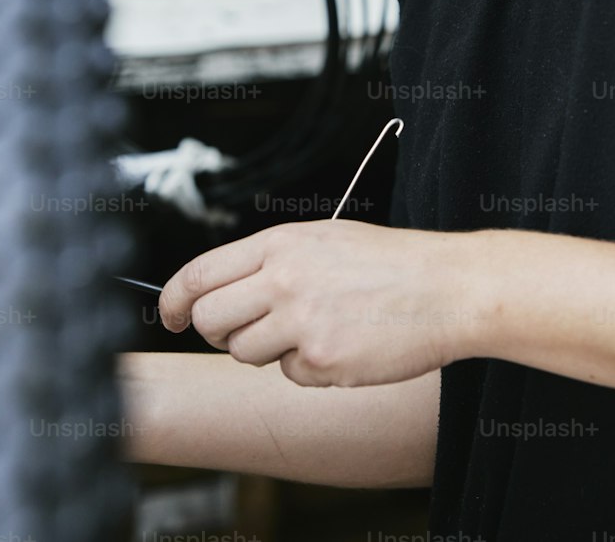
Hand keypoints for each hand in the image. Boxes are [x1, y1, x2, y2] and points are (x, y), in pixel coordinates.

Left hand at [158, 218, 477, 386]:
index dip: (173, 300)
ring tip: (309, 330)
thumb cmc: (388, 262)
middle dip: (215, 332)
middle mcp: (283, 279)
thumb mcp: (323, 239)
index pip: (201, 273)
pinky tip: (341, 346)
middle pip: (211, 319)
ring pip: (244, 352)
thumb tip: (226, 288)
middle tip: (239, 332)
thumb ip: (273, 260)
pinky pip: (290, 376)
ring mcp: (302, 321)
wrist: (445, 287)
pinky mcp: (323, 360)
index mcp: (280, 243)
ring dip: (266, 351)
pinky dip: (307, 369)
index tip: (169, 316)